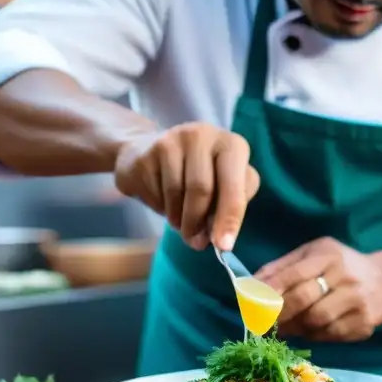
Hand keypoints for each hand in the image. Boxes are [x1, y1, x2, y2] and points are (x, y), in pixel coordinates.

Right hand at [114, 123, 260, 249]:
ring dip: (179, 219)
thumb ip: (227, 208)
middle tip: (196, 243)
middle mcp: (203, 135)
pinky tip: (163, 202)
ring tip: (180, 222)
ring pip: (176, 193)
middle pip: (201, 189)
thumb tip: (220, 239)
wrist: (148, 150)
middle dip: (198, 222)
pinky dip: (161, 209)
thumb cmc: (197, 174)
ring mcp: (172, 140)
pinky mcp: (147, 153)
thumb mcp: (223, 185)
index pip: (235, 184)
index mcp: (231, 145)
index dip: (230, 217)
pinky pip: (156, 193)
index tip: (224, 245)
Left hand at [255, 237, 381, 341]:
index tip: (250, 303)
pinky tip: (306, 330)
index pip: (293, 274)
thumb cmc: (342, 266)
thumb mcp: (314, 255)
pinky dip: (311, 335)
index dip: (269, 291)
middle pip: (303, 300)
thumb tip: (250, 284)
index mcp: (329, 255)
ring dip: (293, 327)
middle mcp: (344, 277)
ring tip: (282, 327)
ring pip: (314, 321)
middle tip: (261, 321)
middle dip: (277, 313)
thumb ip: (283, 266)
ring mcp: (355, 302)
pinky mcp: (362, 325)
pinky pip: (329, 335)